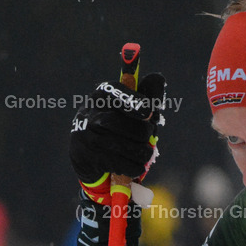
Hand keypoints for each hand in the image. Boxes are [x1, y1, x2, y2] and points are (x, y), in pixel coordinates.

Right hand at [69, 73, 166, 203]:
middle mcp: (91, 112)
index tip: (149, 114)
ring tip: (143, 154)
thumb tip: (159, 78)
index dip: (136, 103)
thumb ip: (149, 95)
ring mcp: (87, 136)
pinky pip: (122, 164)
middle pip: (129, 125)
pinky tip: (134, 165)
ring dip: (143, 153)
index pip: (119, 93)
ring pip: (129, 147)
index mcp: (104, 95)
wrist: (88, 156)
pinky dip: (135, 167)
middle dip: (145, 134)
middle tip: (146, 138)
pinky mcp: (88, 158)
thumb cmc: (118, 128)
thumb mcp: (133, 110)